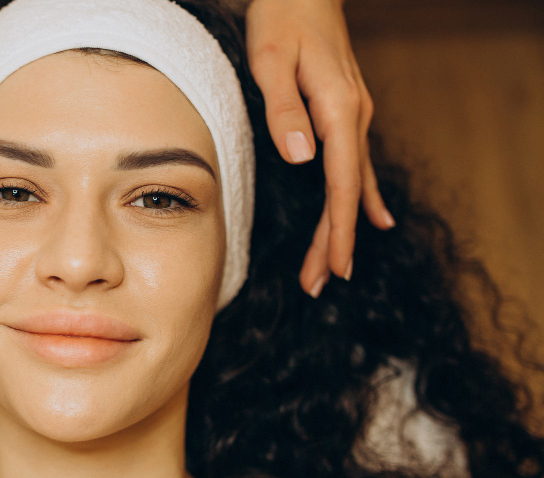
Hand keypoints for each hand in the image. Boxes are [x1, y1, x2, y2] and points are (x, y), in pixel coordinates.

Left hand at [245, 0, 394, 296]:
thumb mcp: (270, 60)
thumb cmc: (281, 18)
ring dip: (342, 226)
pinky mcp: (346, 111)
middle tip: (319, 283)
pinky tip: (375, 216)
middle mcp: (354, 116)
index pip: (341, 185)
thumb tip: (302, 156)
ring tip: (331, 267)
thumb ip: (284, 108)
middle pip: (348, 193)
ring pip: (351, 183)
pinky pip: (357, 164)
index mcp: (339, 110)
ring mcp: (354, 114)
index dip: (338, 230)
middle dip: (334, 241)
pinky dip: (362, 195)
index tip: (333, 267)